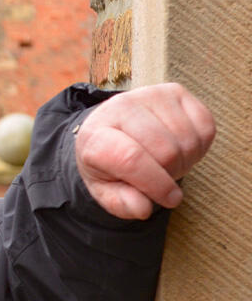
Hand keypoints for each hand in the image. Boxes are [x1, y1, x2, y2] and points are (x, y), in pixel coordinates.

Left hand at [75, 82, 215, 218]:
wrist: (112, 129)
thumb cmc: (109, 164)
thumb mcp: (105, 189)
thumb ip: (120, 203)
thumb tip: (142, 209)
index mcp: (95, 135)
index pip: (131, 159)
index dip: (156, 184)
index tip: (169, 200)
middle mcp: (121, 107)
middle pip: (166, 151)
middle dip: (171, 175)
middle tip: (163, 179)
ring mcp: (149, 95)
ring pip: (187, 140)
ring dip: (186, 161)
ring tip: (168, 163)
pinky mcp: (174, 91)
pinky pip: (205, 126)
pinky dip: (200, 147)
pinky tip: (182, 148)